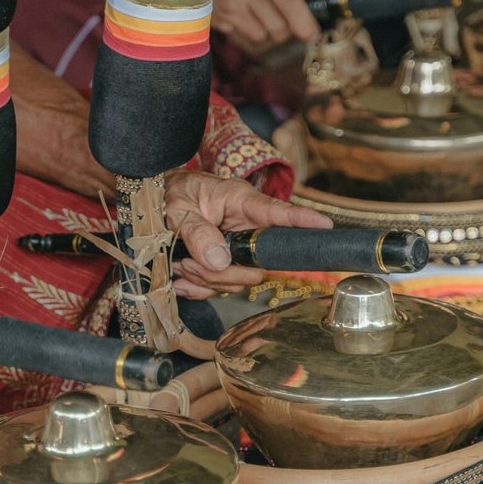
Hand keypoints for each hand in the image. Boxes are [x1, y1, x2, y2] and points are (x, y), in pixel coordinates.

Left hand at [164, 171, 332, 298]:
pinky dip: (197, 289)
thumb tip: (219, 260)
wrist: (157, 202)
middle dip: (223, 272)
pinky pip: (221, 289)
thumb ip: (197, 232)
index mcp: (241, 201)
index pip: (277, 213)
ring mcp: (238, 248)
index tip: (325, 225)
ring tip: (181, 263)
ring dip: (205, 280)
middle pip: (256, 265)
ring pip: (239, 281)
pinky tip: (181, 278)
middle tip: (190, 262)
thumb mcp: (178, 207)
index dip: (302, 221)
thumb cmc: (172, 193)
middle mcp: (246, 226)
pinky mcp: (225, 264)